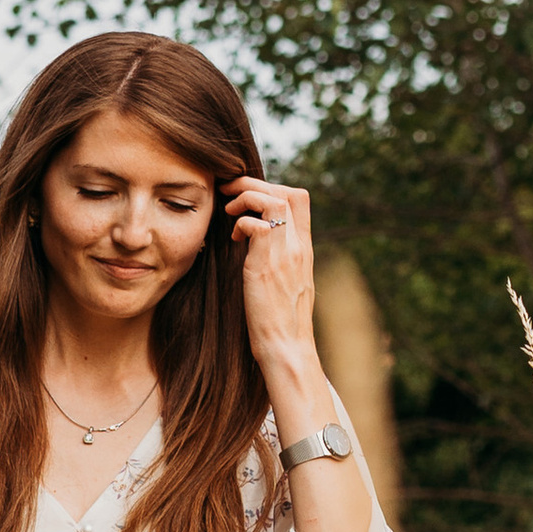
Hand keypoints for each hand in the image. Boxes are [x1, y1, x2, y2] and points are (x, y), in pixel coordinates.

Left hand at [223, 174, 314, 365]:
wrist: (287, 348)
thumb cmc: (283, 321)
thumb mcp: (288, 282)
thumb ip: (280, 258)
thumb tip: (258, 243)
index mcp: (304, 249)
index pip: (300, 199)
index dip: (272, 187)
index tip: (248, 196)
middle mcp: (298, 247)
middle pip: (288, 191)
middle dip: (255, 183)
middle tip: (230, 191)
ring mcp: (284, 254)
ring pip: (273, 200)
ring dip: (246, 197)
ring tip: (228, 210)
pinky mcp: (265, 265)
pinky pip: (255, 224)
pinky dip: (240, 223)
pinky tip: (233, 240)